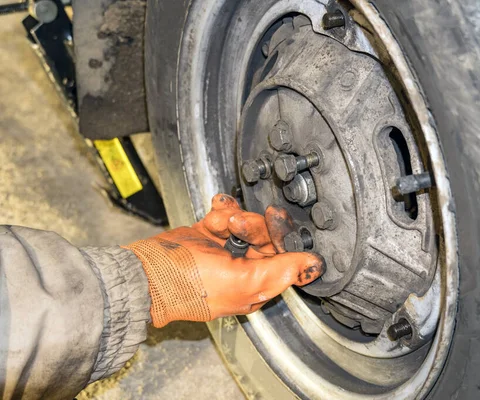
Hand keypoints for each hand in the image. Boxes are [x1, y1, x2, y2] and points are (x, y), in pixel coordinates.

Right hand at [124, 194, 323, 326]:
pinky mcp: (209, 235)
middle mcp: (244, 268)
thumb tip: (314, 266)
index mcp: (256, 285)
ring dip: (233, 218)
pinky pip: (225, 216)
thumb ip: (281, 271)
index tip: (276, 220)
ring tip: (220, 222)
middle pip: (265, 236)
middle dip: (252, 225)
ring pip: (245, 223)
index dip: (283, 237)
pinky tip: (215, 211)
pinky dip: (221, 211)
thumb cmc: (190, 285)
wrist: (148, 271)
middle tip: (238, 223)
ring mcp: (225, 251)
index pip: (284, 257)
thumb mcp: (243, 281)